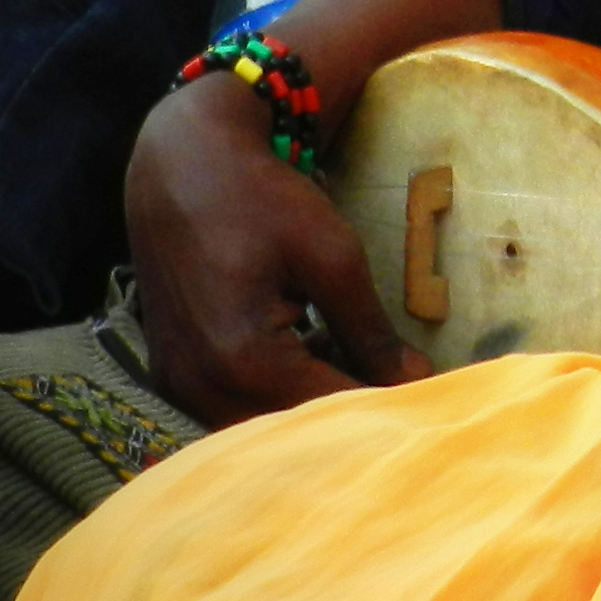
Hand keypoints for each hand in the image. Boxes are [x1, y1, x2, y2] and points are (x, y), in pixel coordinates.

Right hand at [125, 79, 427, 427]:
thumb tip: (414, 380)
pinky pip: (232, 405)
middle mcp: (201, 387)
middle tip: (394, 380)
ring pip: (259, 424)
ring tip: (353, 358)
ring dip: (309, 403)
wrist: (181, 169)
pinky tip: (310, 349)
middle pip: (290, 431)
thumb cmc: (260, 201)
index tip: (426, 398)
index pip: (328, 411)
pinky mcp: (173, 375)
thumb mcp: (331, 255)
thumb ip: (370, 329)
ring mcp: (179, 385)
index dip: (384, 408)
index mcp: (242, 359)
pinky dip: (275, 392)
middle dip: (346, 412)